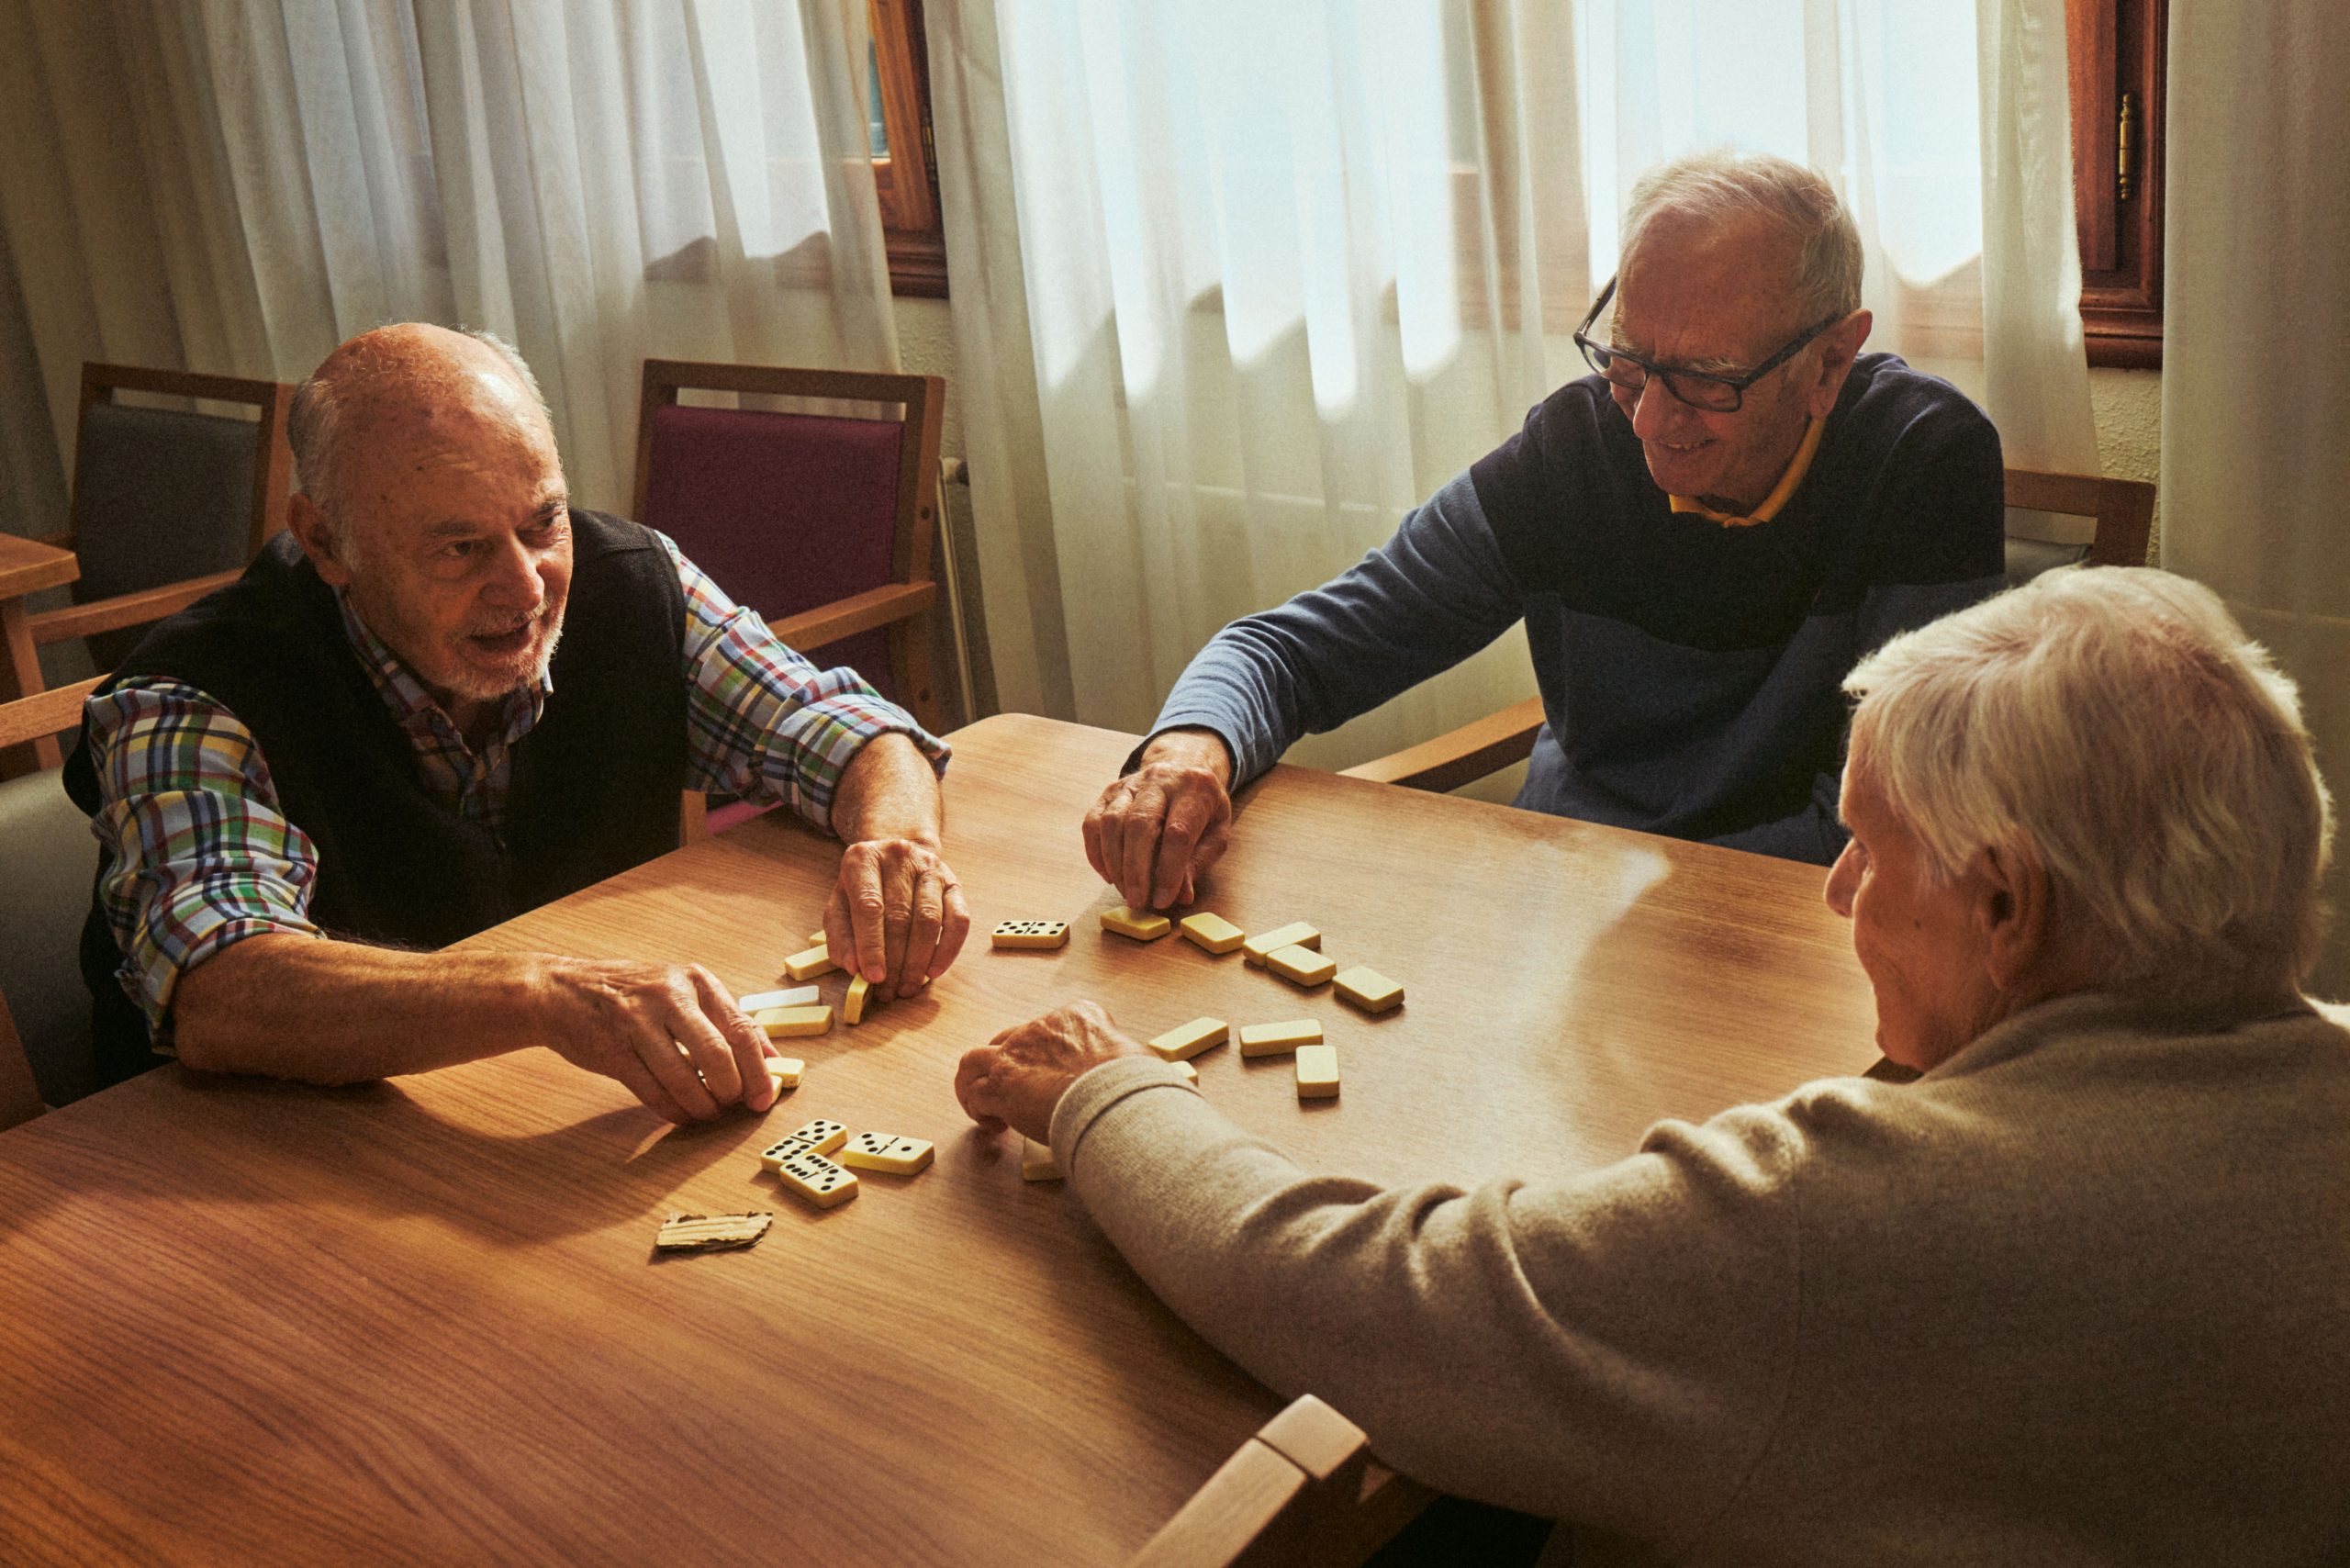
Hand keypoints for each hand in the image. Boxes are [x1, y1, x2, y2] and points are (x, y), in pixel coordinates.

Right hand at [536, 958, 777, 1123]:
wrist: (561, 990)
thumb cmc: (632, 994)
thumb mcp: (681, 990)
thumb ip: (722, 1019)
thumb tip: (770, 1058)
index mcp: (695, 981)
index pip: (741, 1029)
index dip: (759, 1069)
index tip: (766, 1096)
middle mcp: (669, 996)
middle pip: (718, 1055)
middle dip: (733, 1090)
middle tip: (737, 1107)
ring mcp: (637, 1022)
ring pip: (684, 1078)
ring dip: (703, 1105)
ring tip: (709, 1113)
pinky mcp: (613, 1050)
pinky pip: (653, 1091)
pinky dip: (674, 1110)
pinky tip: (683, 1116)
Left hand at [825, 837, 971, 997]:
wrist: (893, 859)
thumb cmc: (863, 888)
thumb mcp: (839, 906)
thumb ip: (840, 936)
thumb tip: (854, 967)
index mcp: (863, 859)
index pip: (869, 906)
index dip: (871, 945)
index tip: (873, 977)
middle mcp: (898, 856)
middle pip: (900, 916)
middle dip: (895, 961)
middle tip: (889, 991)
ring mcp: (930, 867)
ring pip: (929, 920)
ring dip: (919, 960)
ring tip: (908, 987)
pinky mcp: (953, 883)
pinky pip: (959, 920)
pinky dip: (948, 949)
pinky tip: (933, 971)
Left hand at [956, 1000, 1148, 1143]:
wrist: (1112, 1095)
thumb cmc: (1131, 1082)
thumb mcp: (1137, 1058)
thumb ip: (1125, 1063)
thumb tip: (1141, 1078)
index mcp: (1078, 1016)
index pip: (1052, 1027)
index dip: (1046, 1053)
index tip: (1054, 1075)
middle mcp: (1041, 1028)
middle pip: (1008, 1039)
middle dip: (1008, 1064)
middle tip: (1015, 1090)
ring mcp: (1017, 1054)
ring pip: (975, 1060)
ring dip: (975, 1082)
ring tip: (982, 1103)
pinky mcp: (1001, 1085)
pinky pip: (974, 1093)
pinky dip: (977, 1109)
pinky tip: (991, 1125)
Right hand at [1083, 729, 1233, 910]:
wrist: (1183, 765)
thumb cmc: (1202, 807)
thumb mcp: (1216, 833)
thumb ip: (1199, 862)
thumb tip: (1181, 896)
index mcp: (1195, 789)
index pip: (1177, 832)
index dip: (1169, 870)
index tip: (1163, 899)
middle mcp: (1160, 780)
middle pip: (1140, 824)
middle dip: (1136, 869)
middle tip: (1136, 901)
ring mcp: (1131, 783)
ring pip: (1112, 822)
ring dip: (1115, 863)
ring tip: (1124, 891)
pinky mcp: (1110, 791)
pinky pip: (1093, 822)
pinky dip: (1096, 852)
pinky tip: (1108, 874)